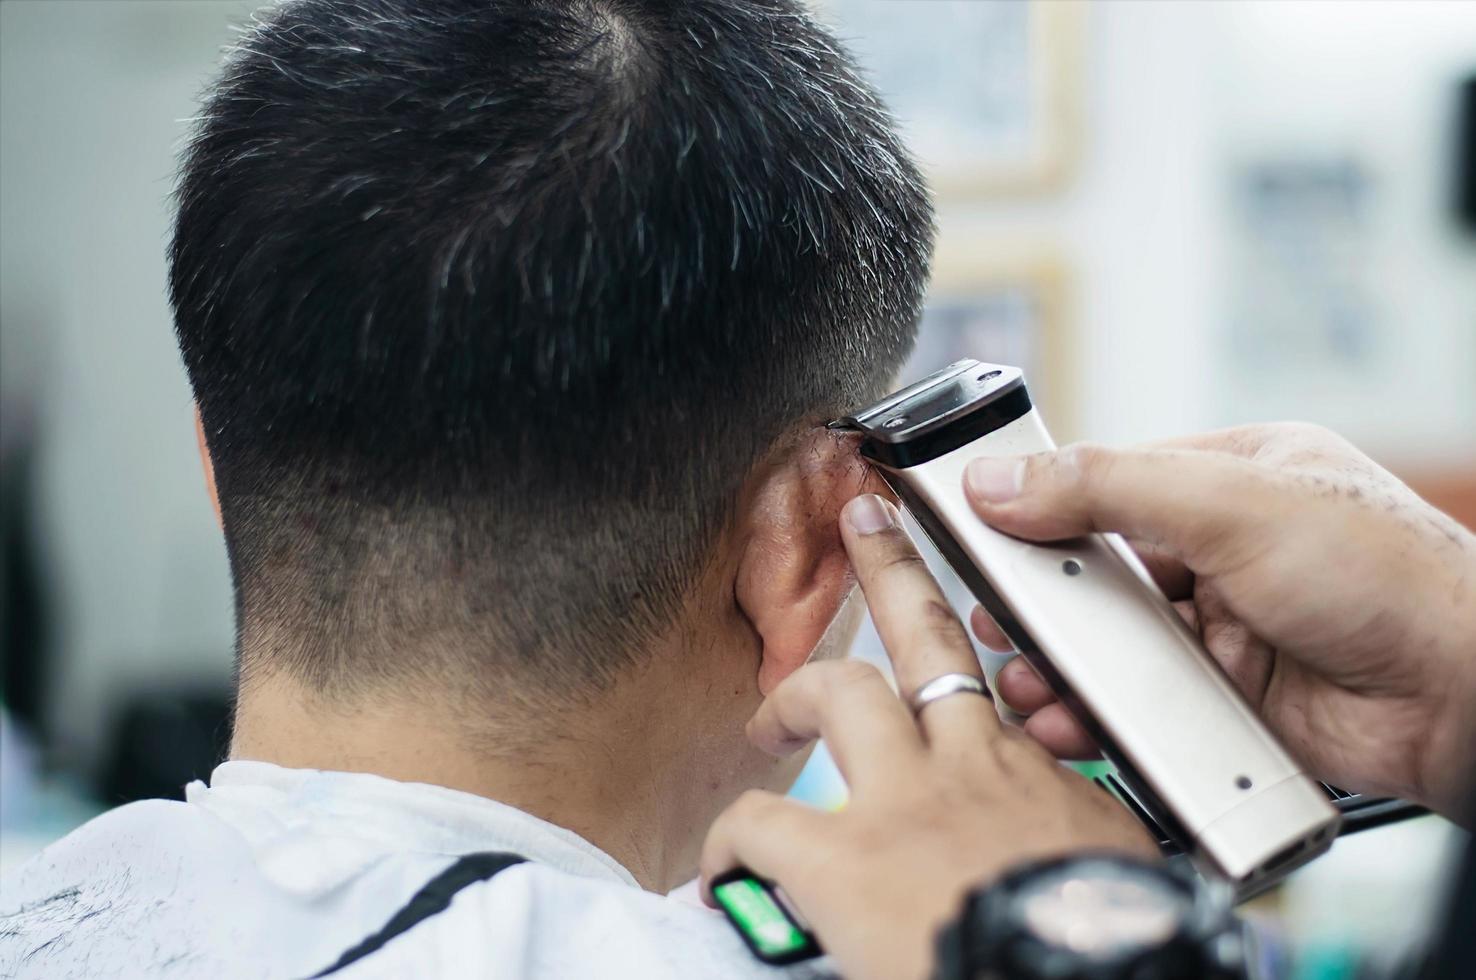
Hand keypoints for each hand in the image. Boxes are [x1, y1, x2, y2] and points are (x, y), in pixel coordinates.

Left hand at [700, 495, 1157, 979]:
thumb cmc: (1103, 950)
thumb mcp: (1111, 871)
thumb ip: (1071, 832)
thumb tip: (1064, 843)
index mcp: (1033, 777)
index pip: (1002, 695)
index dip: (977, 666)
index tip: (965, 651)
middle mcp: (968, 766)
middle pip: (928, 636)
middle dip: (893, 571)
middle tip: (867, 528)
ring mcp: (903, 801)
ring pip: (839, 691)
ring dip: (795, 693)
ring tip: (768, 716)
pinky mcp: (843, 858)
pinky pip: (761, 821)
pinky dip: (733, 837)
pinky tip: (724, 865)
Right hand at [965, 423, 1475, 819]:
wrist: (1466, 700)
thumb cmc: (1388, 577)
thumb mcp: (1233, 503)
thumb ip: (1108, 487)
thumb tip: (1000, 481)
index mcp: (1234, 476)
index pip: (1111, 480)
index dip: (1042, 503)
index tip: (978, 524)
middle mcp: (1226, 548)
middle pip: (1101, 568)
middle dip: (1043, 599)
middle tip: (994, 616)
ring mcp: (1227, 624)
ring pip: (1113, 642)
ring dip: (1061, 664)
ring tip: (1022, 681)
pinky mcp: (1228, 695)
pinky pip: (1140, 701)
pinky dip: (1097, 714)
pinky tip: (1065, 719)